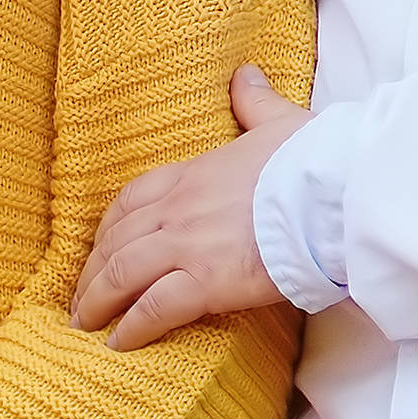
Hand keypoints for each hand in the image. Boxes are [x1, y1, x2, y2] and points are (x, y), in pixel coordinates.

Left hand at [72, 65, 305, 350]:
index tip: (99, 248)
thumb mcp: (279, 122)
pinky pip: (154, 308)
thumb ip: (255, 102)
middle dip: (92, 271)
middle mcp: (178, 208)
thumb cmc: (315, 158)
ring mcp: (187, 244)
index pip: (130, 201)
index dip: (108, 228)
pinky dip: (131, 328)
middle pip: (116, 241)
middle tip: (80, 297)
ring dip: (97, 302)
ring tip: (85, 326)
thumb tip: (245, 74)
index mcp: (192, 174)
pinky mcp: (206, 280)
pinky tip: (119, 344)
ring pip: (122, 274)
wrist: (336, 188)